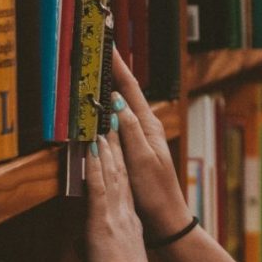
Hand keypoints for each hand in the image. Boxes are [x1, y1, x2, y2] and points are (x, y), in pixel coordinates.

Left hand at [84, 128, 161, 261]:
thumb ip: (98, 251)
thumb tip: (83, 248)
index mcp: (130, 227)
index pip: (124, 189)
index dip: (120, 166)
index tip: (116, 146)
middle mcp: (126, 217)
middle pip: (121, 175)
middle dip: (116, 148)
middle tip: (112, 123)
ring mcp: (116, 218)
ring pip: (111, 175)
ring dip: (106, 149)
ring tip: (103, 126)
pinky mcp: (104, 224)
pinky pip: (99, 188)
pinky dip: (95, 167)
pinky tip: (92, 149)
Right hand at [109, 50, 191, 238]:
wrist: (166, 218)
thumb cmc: (156, 192)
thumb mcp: (141, 160)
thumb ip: (130, 131)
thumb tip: (117, 102)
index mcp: (149, 126)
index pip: (131, 88)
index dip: (117, 65)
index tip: (106, 44)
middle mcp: (147, 127)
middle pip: (126, 92)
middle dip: (112, 69)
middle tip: (97, 48)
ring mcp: (141, 137)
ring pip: (121, 105)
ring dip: (110, 86)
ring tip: (95, 67)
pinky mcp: (134, 148)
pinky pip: (118, 121)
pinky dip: (108, 108)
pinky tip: (100, 105)